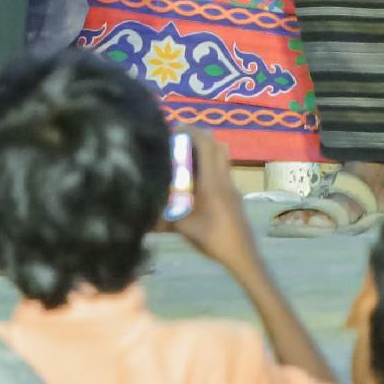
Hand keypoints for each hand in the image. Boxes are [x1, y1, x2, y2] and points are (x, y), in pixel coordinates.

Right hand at [169, 129, 258, 272]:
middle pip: (217, 146)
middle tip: (180, 138)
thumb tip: (139, 213)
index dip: (193, 132)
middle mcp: (225, 179)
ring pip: (223, 158)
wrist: (243, 255)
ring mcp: (232, 187)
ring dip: (207, 151)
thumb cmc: (213, 240)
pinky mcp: (235, 196)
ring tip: (186, 156)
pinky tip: (197, 180)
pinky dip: (211, 166)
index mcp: (212, 183)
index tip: (177, 127)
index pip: (206, 146)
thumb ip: (162, 219)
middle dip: (200, 137)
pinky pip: (223, 171)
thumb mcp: (183, 229)